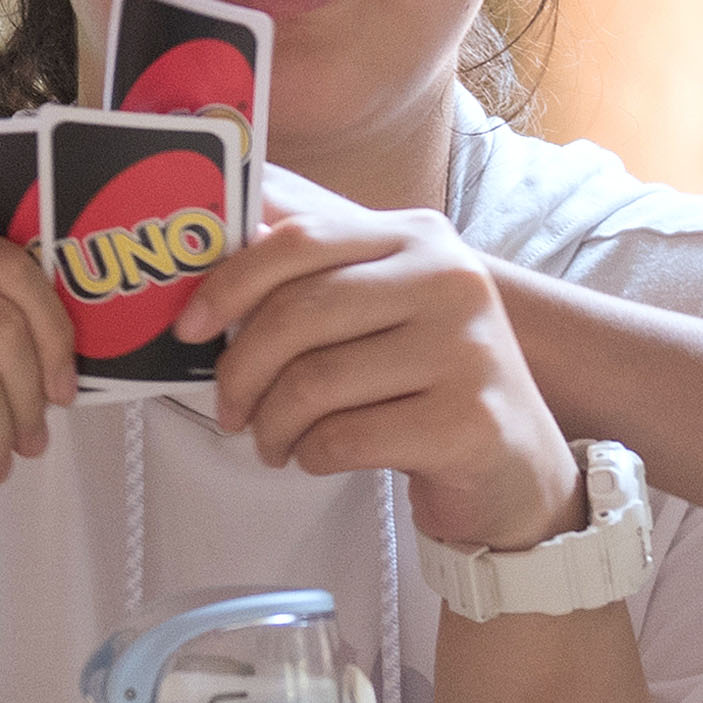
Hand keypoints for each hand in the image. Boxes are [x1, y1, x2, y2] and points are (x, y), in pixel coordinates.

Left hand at [178, 169, 578, 552]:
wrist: (514, 465)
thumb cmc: (423, 382)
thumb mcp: (381, 308)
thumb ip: (313, 274)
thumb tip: (207, 244)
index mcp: (419, 237)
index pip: (301, 240)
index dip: (229, 283)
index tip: (189, 327)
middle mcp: (450, 280)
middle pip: (300, 314)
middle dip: (241, 370)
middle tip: (229, 408)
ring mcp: (466, 350)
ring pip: (314, 382)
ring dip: (272, 424)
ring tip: (273, 442)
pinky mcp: (467, 421)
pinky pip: (344, 437)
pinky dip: (311, 455)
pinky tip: (317, 457)